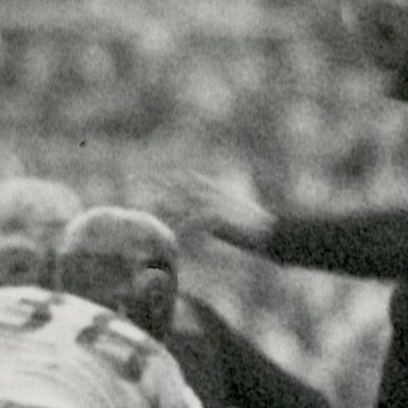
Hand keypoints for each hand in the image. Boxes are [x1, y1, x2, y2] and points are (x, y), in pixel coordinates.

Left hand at [148, 171, 277, 249]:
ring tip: (142, 209)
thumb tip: (200, 221)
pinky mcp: (219, 218)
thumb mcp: (232, 217)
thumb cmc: (257, 229)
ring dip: (160, 204)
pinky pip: (193, 221)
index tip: (148, 174)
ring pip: (180, 200)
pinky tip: (167, 232)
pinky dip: (179, 227)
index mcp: (217, 189)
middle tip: (131, 178)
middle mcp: (214, 192)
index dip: (166, 175)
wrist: (275, 232)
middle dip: (154, 179)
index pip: (186, 177)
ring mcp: (216, 204)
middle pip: (178, 181)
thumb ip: (213, 216)